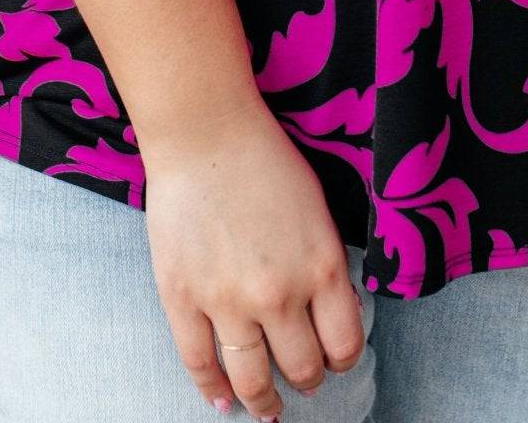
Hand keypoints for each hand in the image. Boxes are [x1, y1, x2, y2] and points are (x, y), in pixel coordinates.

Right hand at [142, 97, 366, 418]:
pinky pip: (199, 364)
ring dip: (262, 400)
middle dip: (305, 380)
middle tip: (301, 381)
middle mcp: (279, 294)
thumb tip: (326, 315)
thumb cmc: (265, 159)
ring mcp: (227, 301)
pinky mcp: (182, 299)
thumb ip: (323, 265)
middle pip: (301, 368)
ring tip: (266, 408)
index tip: (334, 359)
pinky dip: (212, 390)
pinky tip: (221, 400)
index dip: (342, 360)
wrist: (204, 132)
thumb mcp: (317, 212)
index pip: (345, 345)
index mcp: (322, 267)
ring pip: (251, 378)